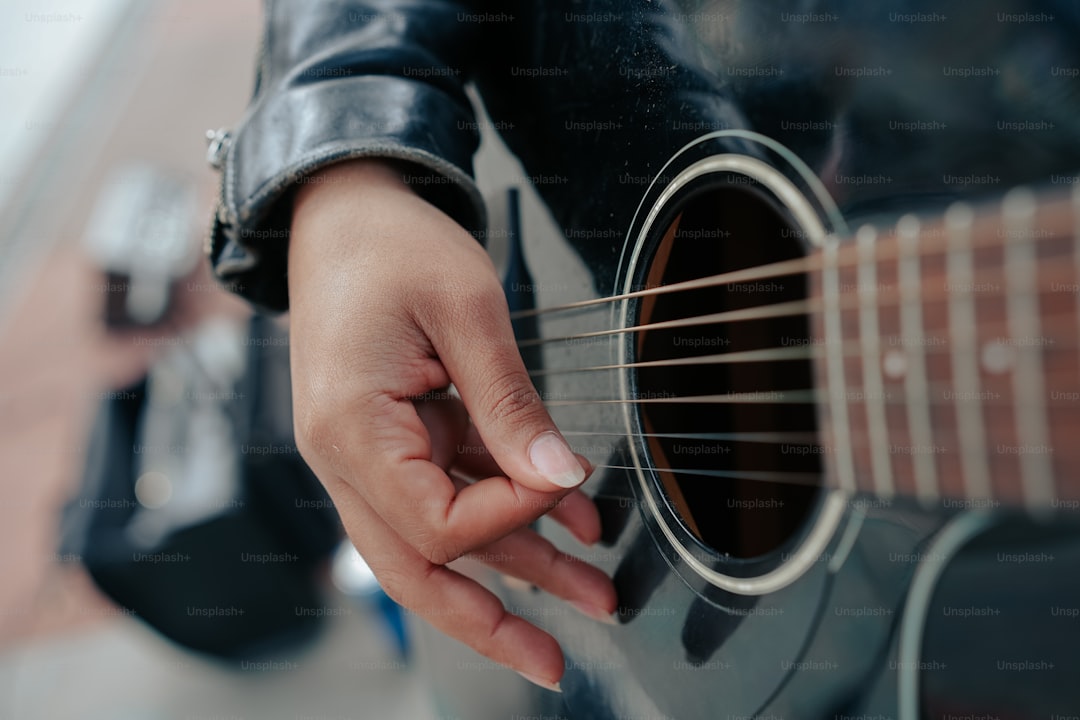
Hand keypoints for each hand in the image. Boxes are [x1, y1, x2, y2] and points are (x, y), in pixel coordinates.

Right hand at [287, 159, 616, 688]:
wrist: (343, 210)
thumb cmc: (390, 243)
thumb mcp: (467, 310)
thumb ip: (510, 405)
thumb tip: (558, 478)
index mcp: (351, 429)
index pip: (437, 521)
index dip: (512, 513)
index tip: (566, 480)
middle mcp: (345, 456)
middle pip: (416, 569)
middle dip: (490, 620)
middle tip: (554, 662)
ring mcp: (363, 453)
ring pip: (440, 539)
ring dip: (516, 567)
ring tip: (590, 591)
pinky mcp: (388, 439)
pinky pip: (447, 492)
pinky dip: (504, 508)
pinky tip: (566, 520)